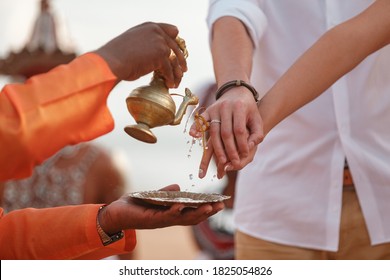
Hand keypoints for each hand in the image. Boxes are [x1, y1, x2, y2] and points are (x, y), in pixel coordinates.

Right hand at [94, 22, 186, 87]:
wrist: (110, 62)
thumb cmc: (117, 56)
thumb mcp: (133, 43)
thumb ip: (146, 44)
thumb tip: (154, 57)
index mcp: (150, 26)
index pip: (172, 31)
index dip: (176, 43)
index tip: (178, 53)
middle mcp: (157, 32)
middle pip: (175, 47)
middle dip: (180, 60)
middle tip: (183, 70)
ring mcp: (160, 42)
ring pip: (174, 60)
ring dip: (176, 73)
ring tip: (176, 82)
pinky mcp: (160, 55)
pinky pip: (169, 69)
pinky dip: (170, 78)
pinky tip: (170, 85)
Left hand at [98, 184, 224, 234]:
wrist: (115, 213)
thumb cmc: (135, 205)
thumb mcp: (154, 196)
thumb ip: (166, 193)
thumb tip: (178, 186)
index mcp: (172, 214)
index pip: (193, 212)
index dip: (207, 209)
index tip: (221, 202)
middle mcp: (169, 219)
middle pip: (193, 217)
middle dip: (208, 212)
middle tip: (221, 205)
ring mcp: (160, 221)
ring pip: (182, 219)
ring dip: (196, 214)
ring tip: (209, 207)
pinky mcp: (150, 220)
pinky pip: (164, 216)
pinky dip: (174, 211)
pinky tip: (181, 205)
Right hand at [189, 88, 262, 177]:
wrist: (237, 91)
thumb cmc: (249, 109)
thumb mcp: (257, 119)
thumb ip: (258, 134)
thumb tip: (250, 147)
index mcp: (240, 108)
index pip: (239, 130)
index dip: (242, 144)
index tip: (244, 156)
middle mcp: (226, 107)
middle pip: (225, 133)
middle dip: (229, 150)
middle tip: (233, 163)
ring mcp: (215, 108)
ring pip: (214, 131)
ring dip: (217, 148)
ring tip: (221, 162)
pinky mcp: (208, 110)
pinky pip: (201, 120)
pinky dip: (196, 127)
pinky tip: (193, 136)